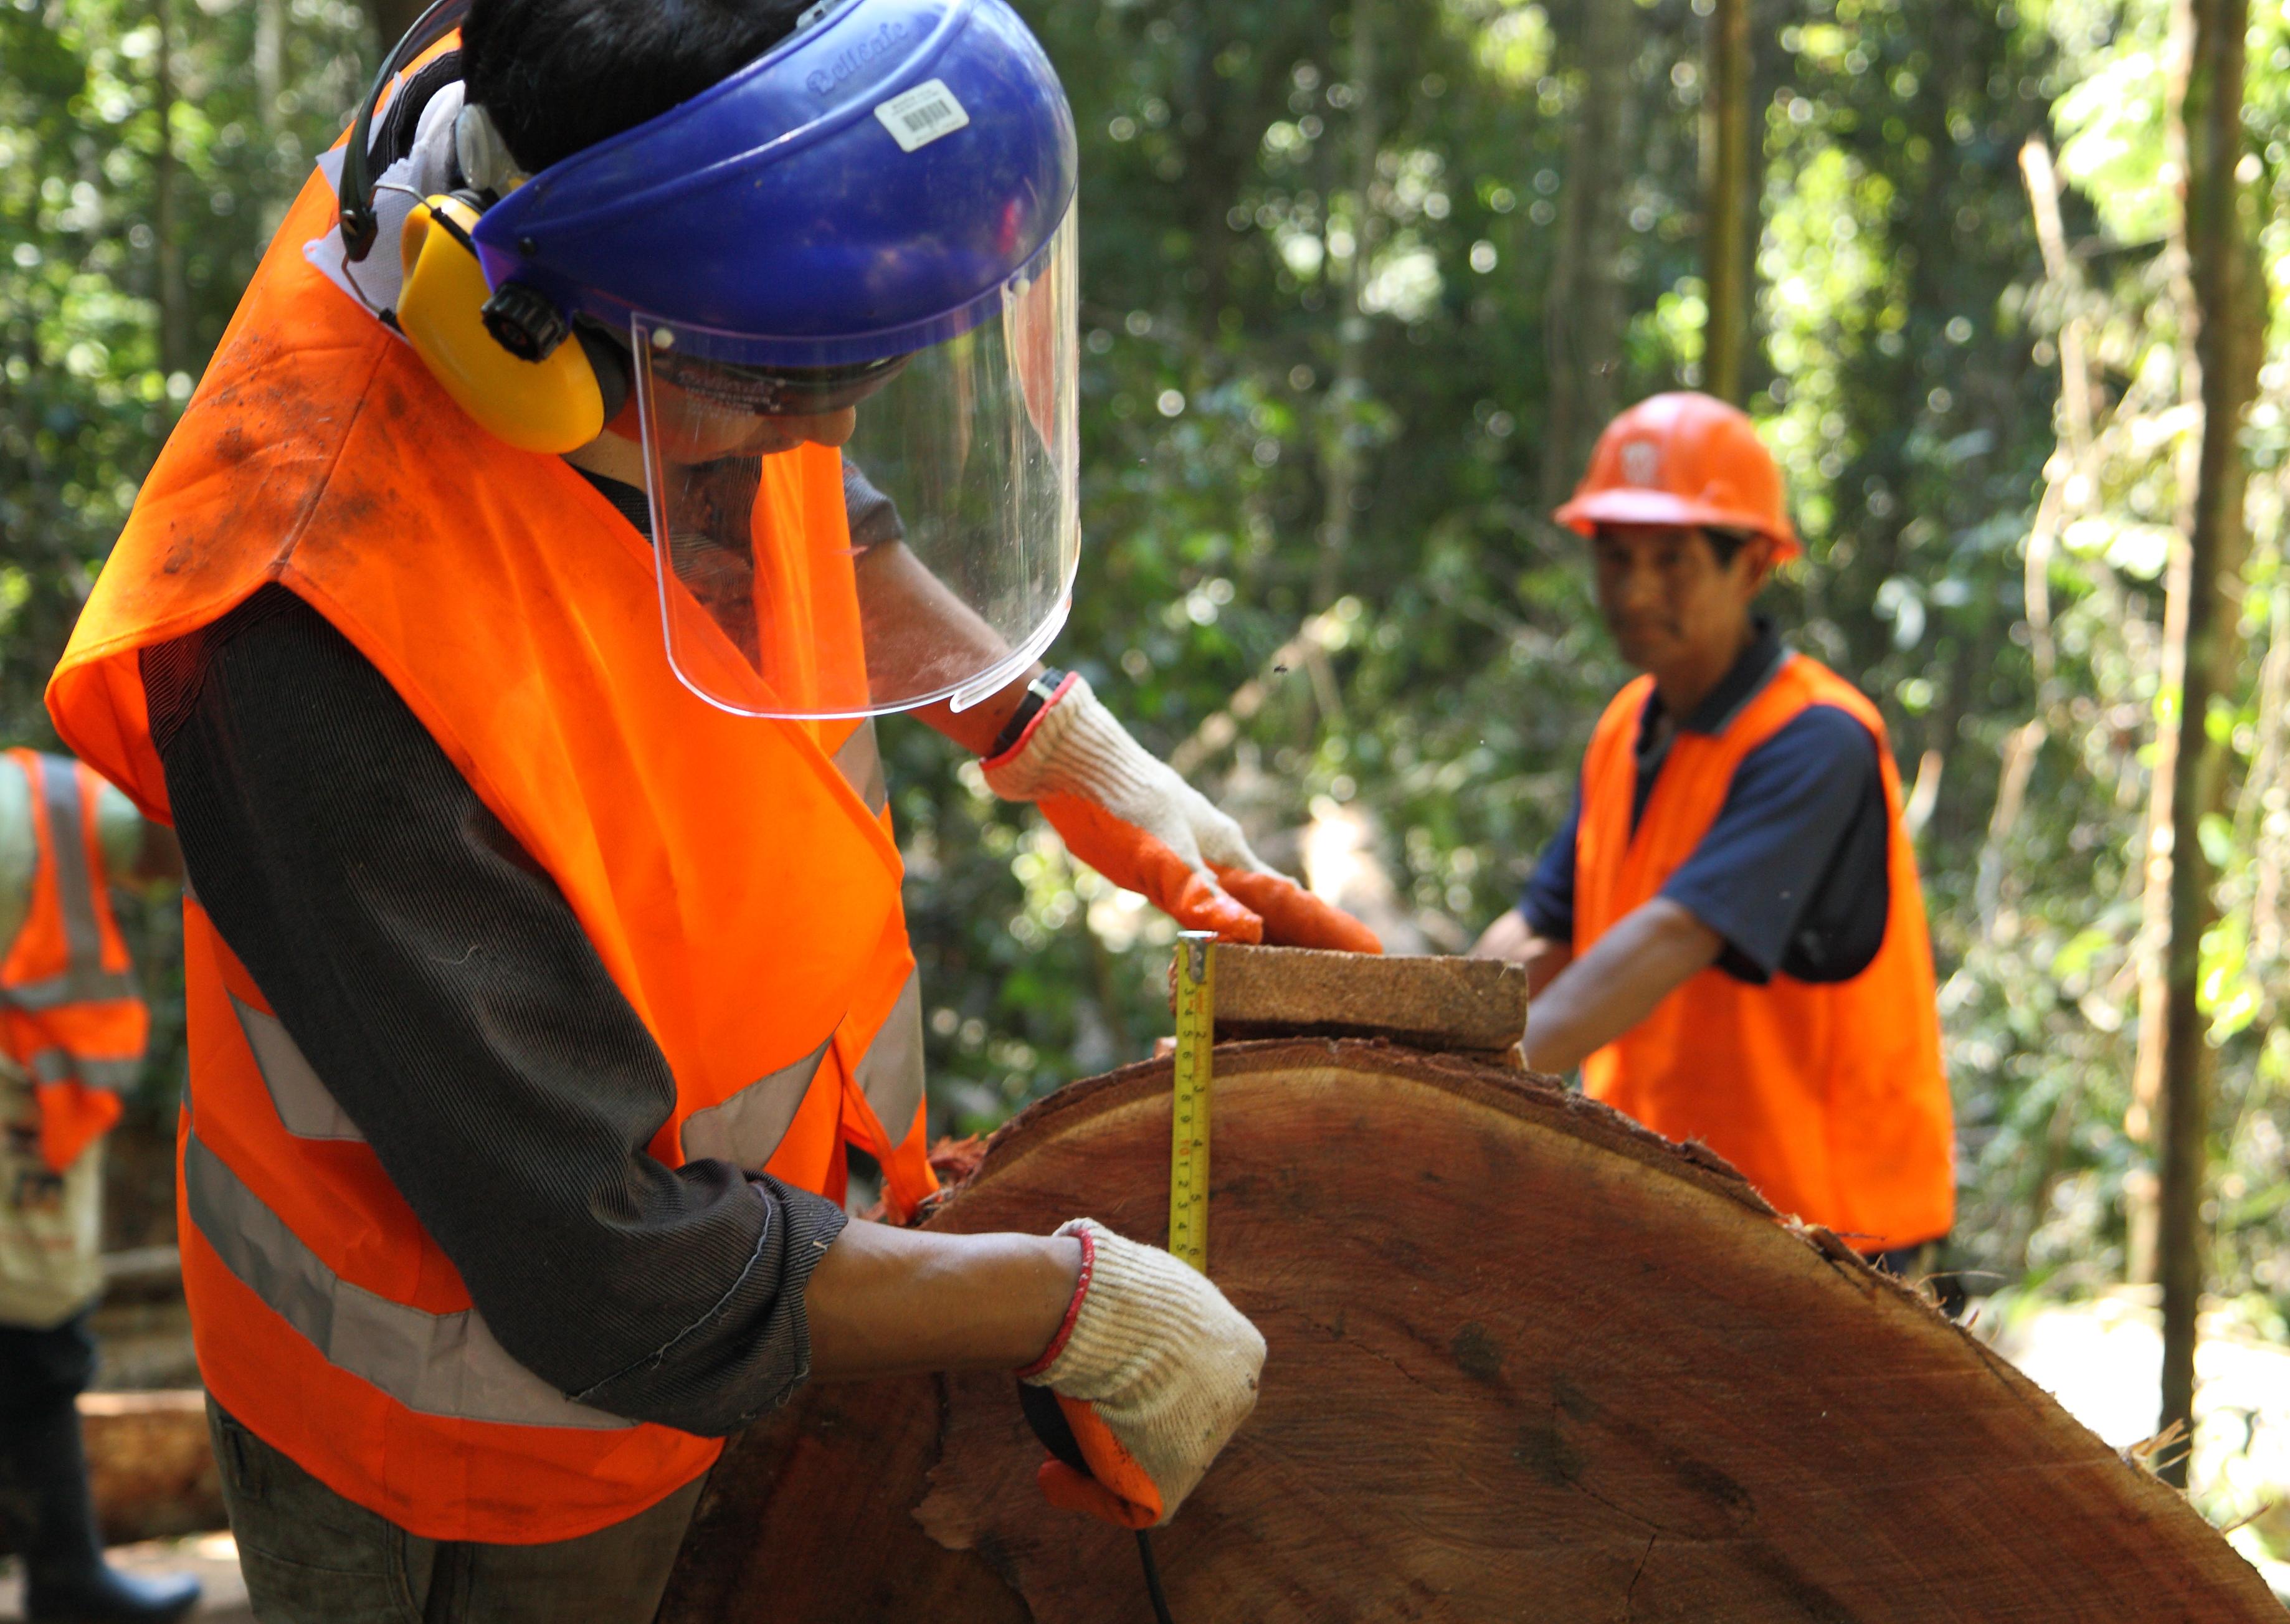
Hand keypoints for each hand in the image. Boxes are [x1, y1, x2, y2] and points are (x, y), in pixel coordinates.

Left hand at [983, 676, 1380, 951]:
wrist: (1070, 761)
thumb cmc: (1121, 799)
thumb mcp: (1163, 852)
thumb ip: (1201, 894)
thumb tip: (1248, 936)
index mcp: (1229, 851)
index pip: (1291, 901)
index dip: (1327, 930)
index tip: (1371, 955)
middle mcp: (1218, 855)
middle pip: (1271, 907)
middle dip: (1302, 941)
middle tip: (1334, 982)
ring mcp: (1191, 857)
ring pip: (1239, 906)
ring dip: (1262, 937)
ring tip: (1287, 972)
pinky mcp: (1160, 863)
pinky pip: (1205, 904)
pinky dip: (1221, 928)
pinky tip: (1220, 940)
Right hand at [1020, 1219, 1265, 1527]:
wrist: (1111, 1320)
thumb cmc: (1124, 1290)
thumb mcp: (1147, 1275)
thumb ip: (1145, 1290)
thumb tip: (1096, 1259)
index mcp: (1243, 1348)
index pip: (1205, 1369)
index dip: (1163, 1373)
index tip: (1120, 1372)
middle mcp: (1241, 1397)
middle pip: (1192, 1416)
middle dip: (1149, 1418)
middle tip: (1095, 1410)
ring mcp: (1212, 1444)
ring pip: (1160, 1459)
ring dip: (1119, 1456)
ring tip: (1069, 1448)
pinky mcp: (1176, 1485)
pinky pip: (1132, 1500)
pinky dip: (1093, 1493)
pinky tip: (1056, 1476)